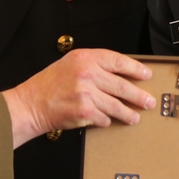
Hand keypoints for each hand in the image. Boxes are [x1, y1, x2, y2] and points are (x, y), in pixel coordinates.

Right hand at [2, 48, 154, 147]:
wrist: (30, 104)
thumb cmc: (49, 85)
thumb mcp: (70, 64)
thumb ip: (92, 65)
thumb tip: (120, 75)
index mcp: (85, 58)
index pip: (118, 60)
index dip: (135, 68)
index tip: (146, 75)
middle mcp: (87, 73)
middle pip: (122, 85)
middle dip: (138, 95)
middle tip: (148, 101)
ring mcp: (86, 93)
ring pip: (116, 105)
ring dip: (128, 113)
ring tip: (135, 117)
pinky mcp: (85, 111)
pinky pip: (104, 118)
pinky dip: (107, 121)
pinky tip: (107, 121)